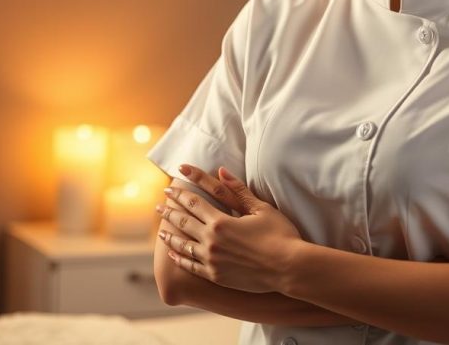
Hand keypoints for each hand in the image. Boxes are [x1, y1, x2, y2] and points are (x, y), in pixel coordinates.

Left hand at [156, 163, 303, 292]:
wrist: (289, 268)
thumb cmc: (281, 235)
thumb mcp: (261, 209)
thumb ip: (238, 191)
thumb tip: (221, 171)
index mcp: (221, 222)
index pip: (193, 202)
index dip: (180, 193)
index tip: (169, 186)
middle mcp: (211, 241)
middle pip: (184, 222)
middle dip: (170, 211)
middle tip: (159, 205)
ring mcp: (212, 260)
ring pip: (183, 246)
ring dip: (170, 236)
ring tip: (161, 232)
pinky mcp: (216, 276)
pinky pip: (192, 266)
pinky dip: (180, 258)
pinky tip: (174, 254)